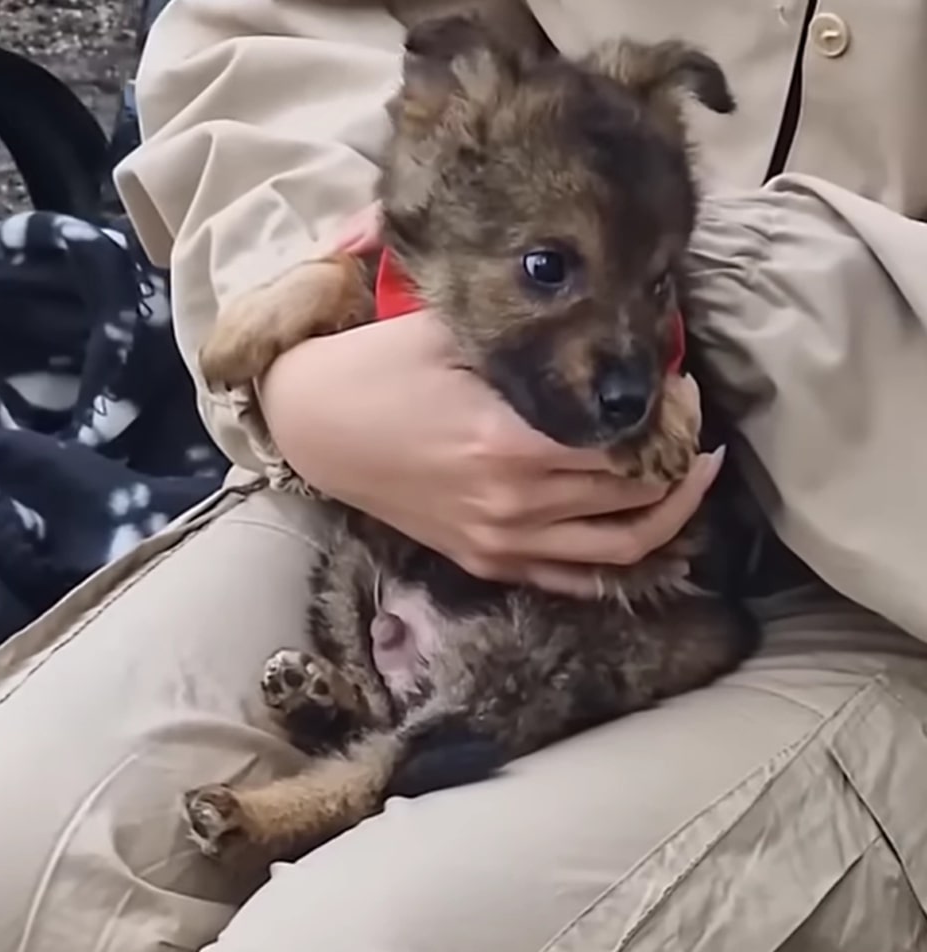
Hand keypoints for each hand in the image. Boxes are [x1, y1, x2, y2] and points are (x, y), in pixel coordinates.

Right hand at [259, 311, 723, 596]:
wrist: (313, 429)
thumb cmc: (375, 370)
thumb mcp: (448, 330)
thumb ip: (530, 331)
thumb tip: (604, 320)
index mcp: (510, 443)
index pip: (628, 441)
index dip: (672, 415)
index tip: (682, 384)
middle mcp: (514, 503)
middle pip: (635, 494)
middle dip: (680, 457)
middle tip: (690, 419)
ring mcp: (500, 542)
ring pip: (619, 548)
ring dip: (670, 515)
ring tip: (691, 477)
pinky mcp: (485, 559)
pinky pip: (572, 578)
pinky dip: (618, 561)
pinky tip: (642, 530)